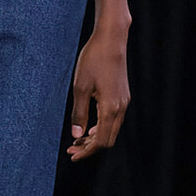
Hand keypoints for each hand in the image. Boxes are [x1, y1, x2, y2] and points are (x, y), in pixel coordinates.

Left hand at [67, 24, 129, 161]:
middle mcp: (121, 108)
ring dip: (95, 138)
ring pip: (111, 130)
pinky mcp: (123, 96)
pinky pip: (113, 119)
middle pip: (108, 139)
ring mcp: (124, 102)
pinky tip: (88, 126)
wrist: (111, 40)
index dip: (86, 152)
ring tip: (77, 140)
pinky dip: (101, 127)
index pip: (100, 141)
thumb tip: (76, 136)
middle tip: (71, 150)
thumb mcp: (80, 87)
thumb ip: (78, 113)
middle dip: (90, 148)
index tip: (72, 155)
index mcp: (110, 108)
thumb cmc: (93, 60)